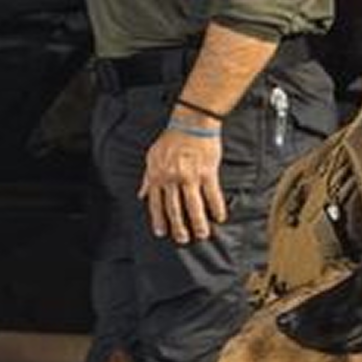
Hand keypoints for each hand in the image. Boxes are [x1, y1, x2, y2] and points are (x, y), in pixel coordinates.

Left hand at [139, 122, 226, 243]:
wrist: (190, 122)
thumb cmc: (171, 138)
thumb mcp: (152, 156)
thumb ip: (147, 177)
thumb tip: (141, 194)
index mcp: (158, 175)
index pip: (156, 203)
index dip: (158, 220)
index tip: (161, 232)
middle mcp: (172, 178)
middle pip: (174, 209)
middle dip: (178, 227)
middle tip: (182, 239)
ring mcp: (190, 176)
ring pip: (193, 206)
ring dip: (198, 223)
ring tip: (202, 234)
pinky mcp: (207, 172)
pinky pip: (212, 194)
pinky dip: (216, 207)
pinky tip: (220, 217)